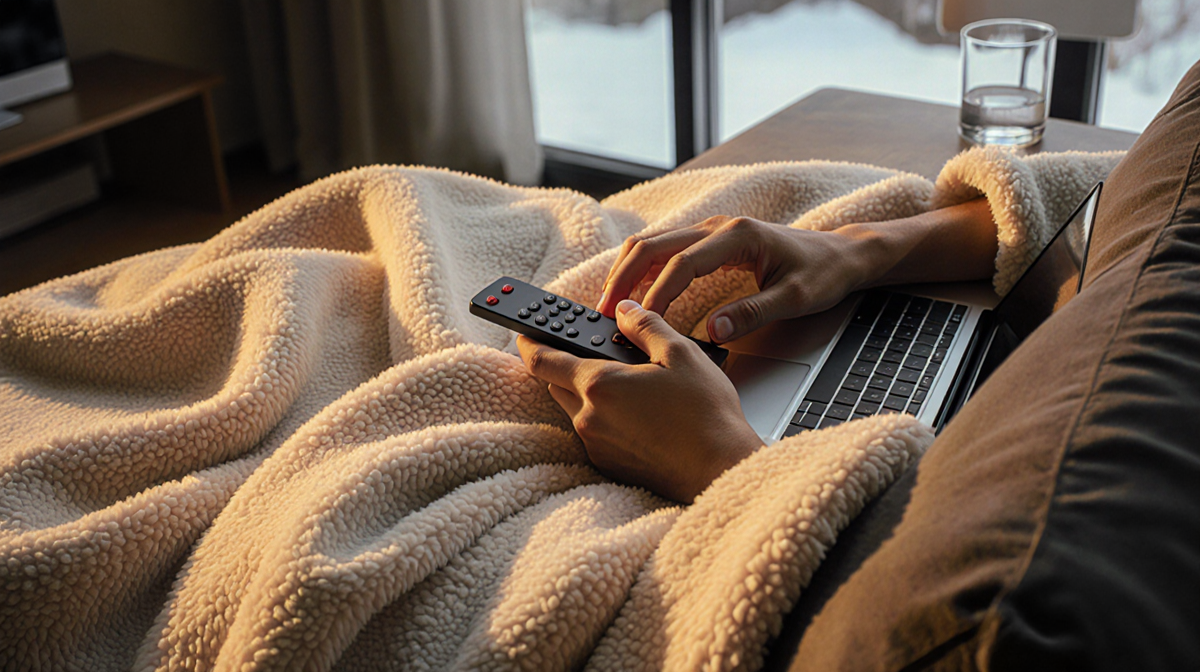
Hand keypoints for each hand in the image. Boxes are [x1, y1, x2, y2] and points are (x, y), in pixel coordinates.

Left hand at [517, 299, 763, 502]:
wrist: (720, 470)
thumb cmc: (706, 414)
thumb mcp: (680, 353)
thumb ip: (645, 325)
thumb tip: (624, 311)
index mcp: (600, 384)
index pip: (543, 360)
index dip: (528, 341)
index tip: (522, 331)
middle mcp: (589, 417)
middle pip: (555, 384)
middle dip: (562, 363)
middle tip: (581, 348)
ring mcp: (596, 444)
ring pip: (574, 408)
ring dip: (585, 390)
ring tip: (620, 379)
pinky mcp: (608, 464)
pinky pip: (593, 431)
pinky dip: (602, 415)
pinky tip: (634, 410)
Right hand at [597, 216, 874, 343]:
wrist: (840, 254)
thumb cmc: (822, 274)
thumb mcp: (795, 299)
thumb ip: (752, 314)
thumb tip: (712, 333)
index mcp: (737, 236)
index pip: (681, 264)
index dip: (657, 295)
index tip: (642, 322)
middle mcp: (717, 226)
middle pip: (653, 245)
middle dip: (624, 278)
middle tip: (604, 312)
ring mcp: (710, 230)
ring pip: (652, 243)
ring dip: (626, 271)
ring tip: (609, 305)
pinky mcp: (708, 240)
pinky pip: (663, 248)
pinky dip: (640, 268)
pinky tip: (631, 293)